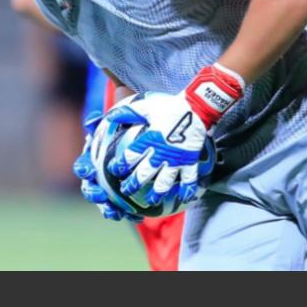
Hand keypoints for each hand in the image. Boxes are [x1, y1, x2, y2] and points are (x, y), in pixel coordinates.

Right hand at [72, 111, 142, 222]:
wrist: (136, 144)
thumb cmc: (122, 133)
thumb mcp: (115, 123)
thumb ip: (103, 122)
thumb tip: (91, 120)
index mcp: (91, 161)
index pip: (82, 166)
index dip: (83, 170)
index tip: (89, 172)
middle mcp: (96, 178)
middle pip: (89, 188)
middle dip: (93, 194)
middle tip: (100, 196)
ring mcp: (107, 190)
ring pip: (103, 203)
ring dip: (107, 209)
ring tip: (116, 213)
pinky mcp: (120, 200)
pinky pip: (122, 208)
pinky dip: (128, 213)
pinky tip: (138, 216)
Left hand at [107, 64, 243, 205]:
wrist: (196, 107)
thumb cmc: (170, 106)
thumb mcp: (146, 106)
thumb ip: (128, 113)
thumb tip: (109, 117)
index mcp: (150, 139)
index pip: (131, 156)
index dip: (121, 164)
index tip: (115, 169)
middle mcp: (162, 153)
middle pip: (144, 173)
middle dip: (133, 184)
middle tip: (126, 190)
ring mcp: (177, 159)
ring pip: (164, 182)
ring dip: (156, 193)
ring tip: (151, 200)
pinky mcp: (190, 161)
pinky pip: (189, 179)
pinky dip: (187, 190)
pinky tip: (184, 198)